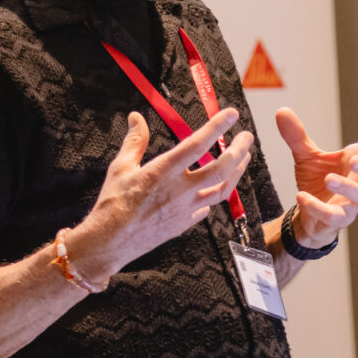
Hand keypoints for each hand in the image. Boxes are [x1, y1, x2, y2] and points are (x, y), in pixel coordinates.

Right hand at [71, 110, 255, 274]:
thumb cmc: (112, 203)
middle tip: (247, 138)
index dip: (217, 127)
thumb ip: (134, 141)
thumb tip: (136, 117)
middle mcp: (180, 190)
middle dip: (238, 151)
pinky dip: (214, 196)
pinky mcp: (184, 224)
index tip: (232, 114)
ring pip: (222, 190)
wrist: (110, 242)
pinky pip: (206, 209)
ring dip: (236, 173)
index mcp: (163, 171)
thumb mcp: (120, 167)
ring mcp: (185, 209)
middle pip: (221, 169)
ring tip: (244, 160)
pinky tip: (217, 189)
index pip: (197, 144)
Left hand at [274, 108, 357, 247]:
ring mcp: (353, 202)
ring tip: (328, 179)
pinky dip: (319, 207)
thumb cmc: (317, 180)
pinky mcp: (339, 219)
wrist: (307, 211)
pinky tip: (302, 196)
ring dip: (349, 188)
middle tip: (355, 162)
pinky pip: (336, 216)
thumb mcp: (305, 155)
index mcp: (357, 159)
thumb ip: (296, 136)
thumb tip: (282, 111)